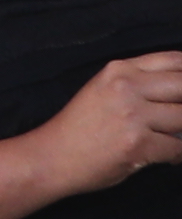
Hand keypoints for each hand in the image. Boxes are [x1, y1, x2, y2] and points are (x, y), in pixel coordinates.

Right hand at [38, 53, 181, 197]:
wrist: (49, 157)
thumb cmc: (78, 127)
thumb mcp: (103, 90)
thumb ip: (138, 83)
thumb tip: (178, 93)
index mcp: (120, 70)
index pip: (175, 61)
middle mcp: (127, 87)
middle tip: (178, 118)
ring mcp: (132, 116)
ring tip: (174, 137)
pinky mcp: (137, 144)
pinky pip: (178, 147)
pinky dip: (178, 154)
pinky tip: (170, 156)